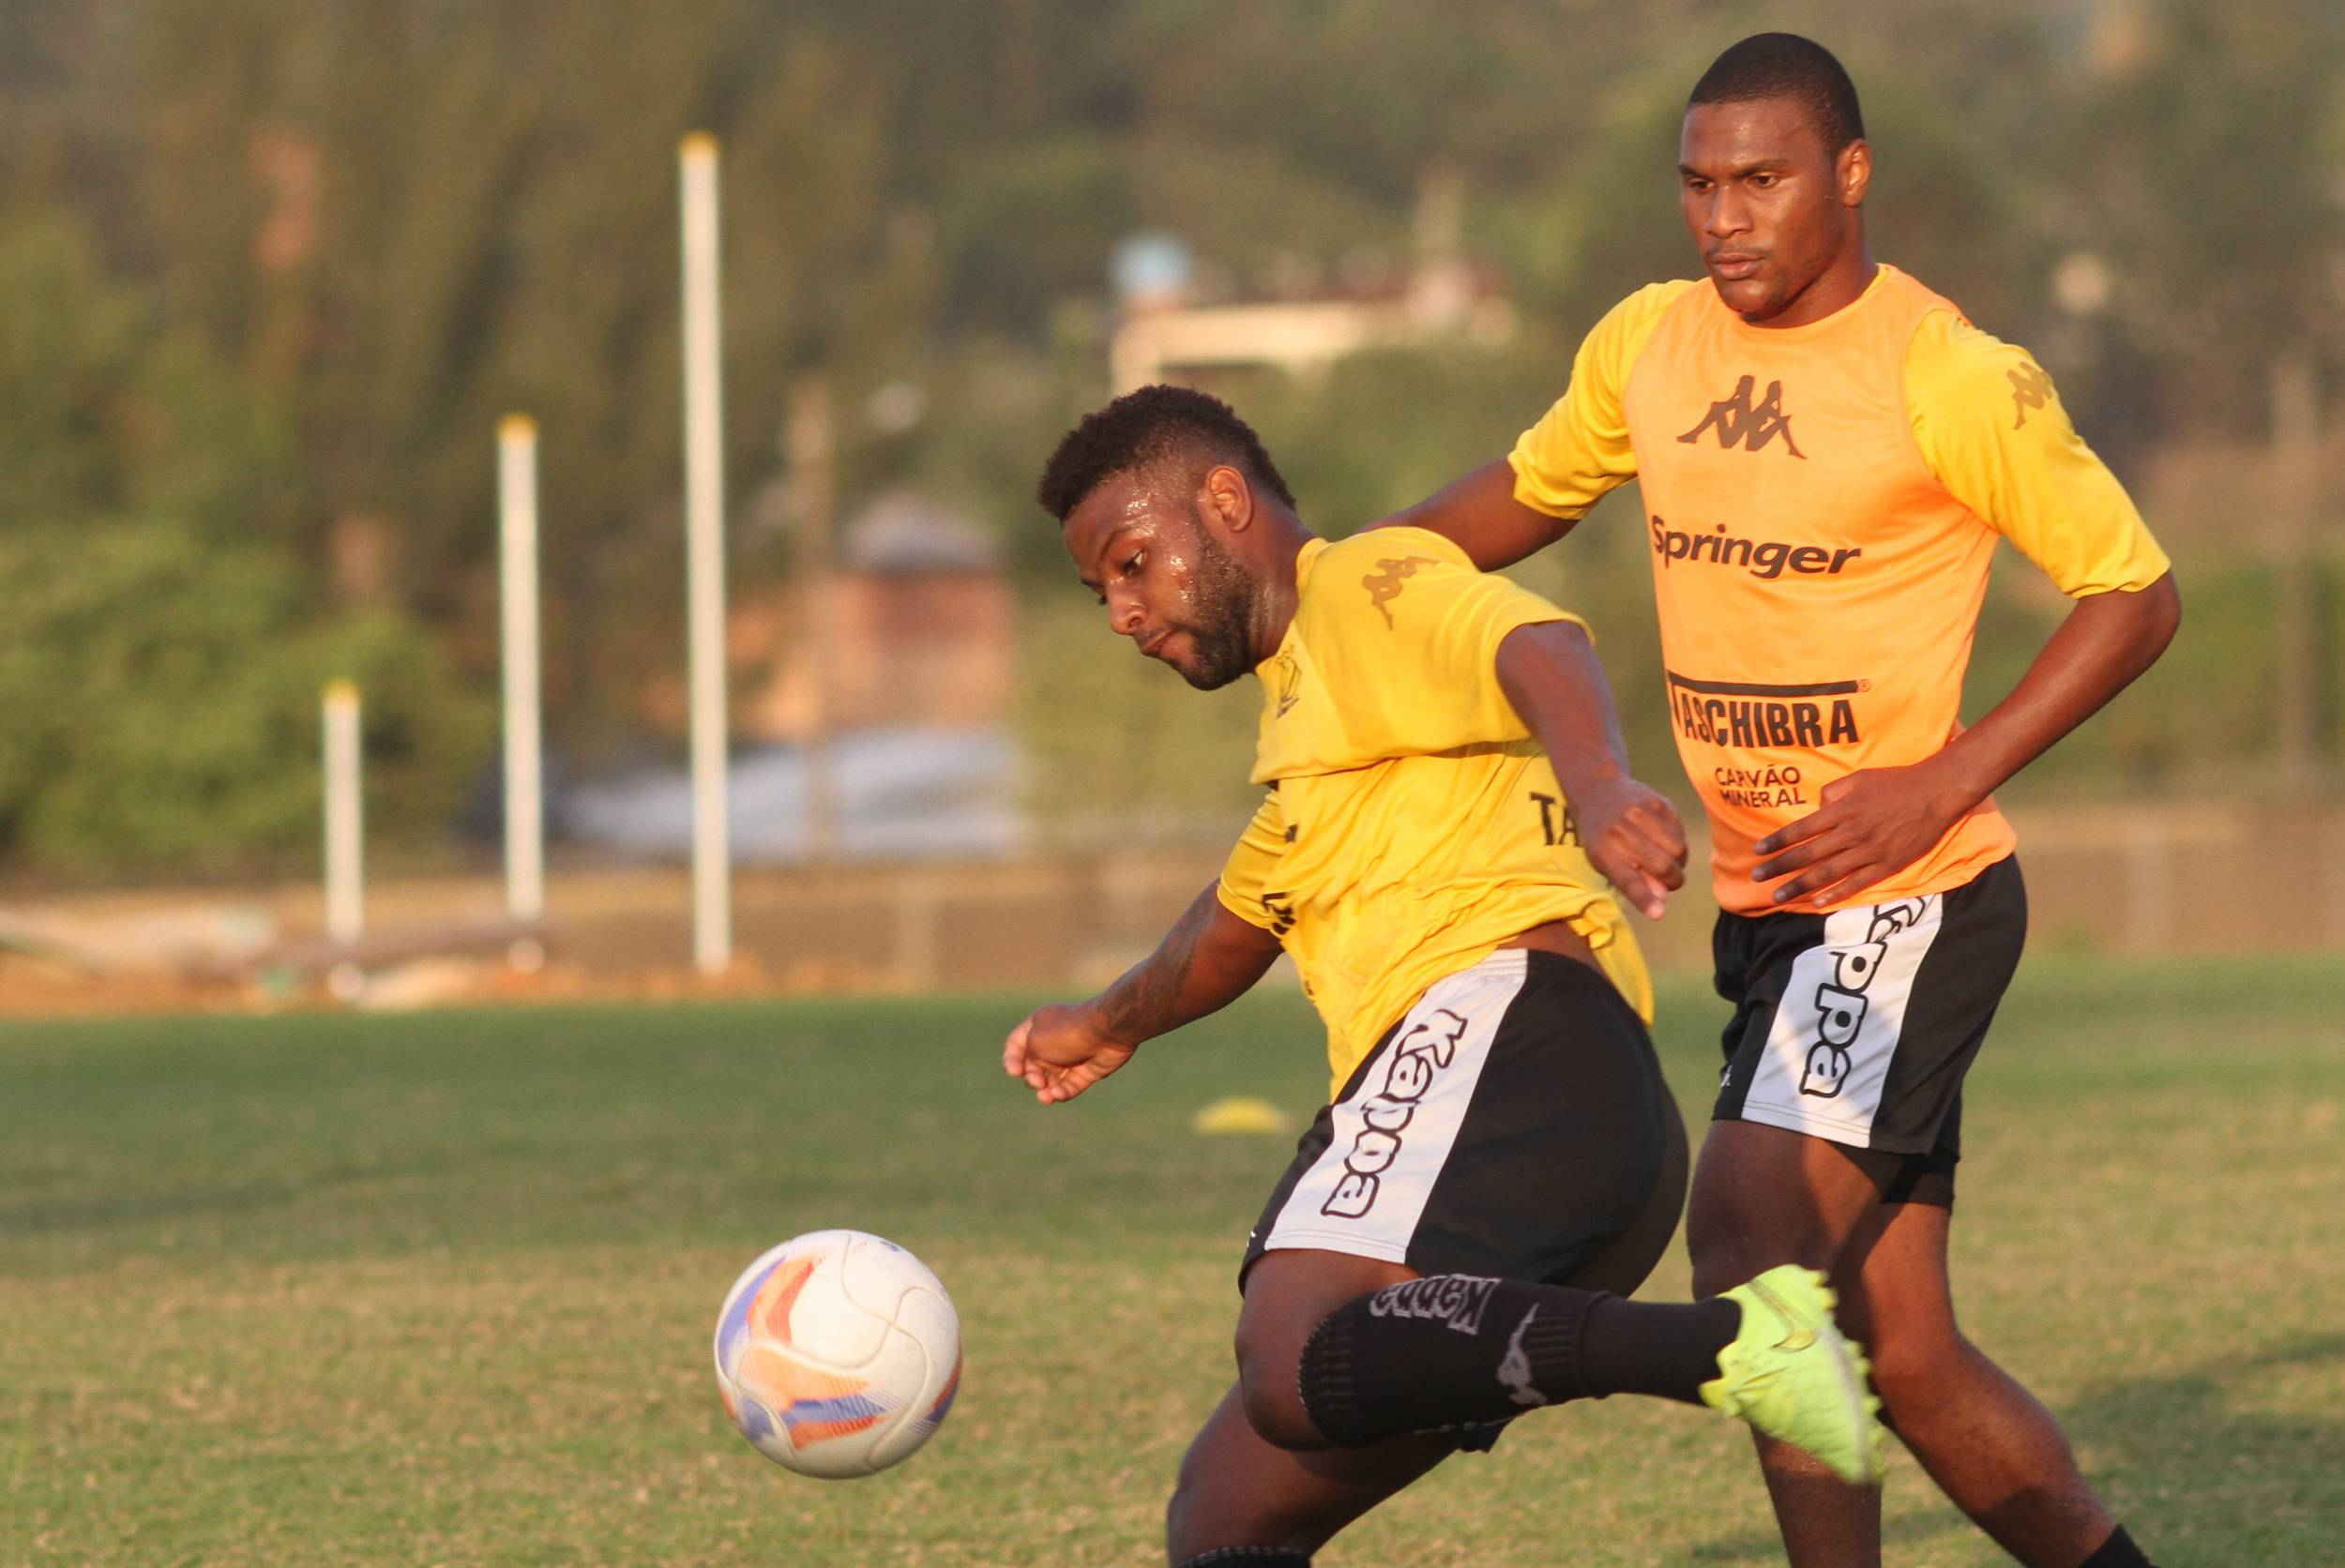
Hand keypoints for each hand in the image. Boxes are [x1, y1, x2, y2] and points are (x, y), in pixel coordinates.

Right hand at [1001, 1002, 1136, 1105]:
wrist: (1106, 1032)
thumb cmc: (1066, 1032)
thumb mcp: (1035, 1041)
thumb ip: (1028, 1058)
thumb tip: (1037, 1074)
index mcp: (1038, 1025)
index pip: (1016, 1044)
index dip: (1011, 1060)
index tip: (1014, 1072)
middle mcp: (1053, 1041)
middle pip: (1033, 1065)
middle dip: (1031, 1077)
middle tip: (1037, 1081)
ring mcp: (1070, 1057)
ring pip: (1051, 1080)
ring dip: (1045, 1091)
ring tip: (1045, 1097)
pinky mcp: (1086, 1071)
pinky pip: (1069, 1086)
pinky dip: (1062, 1093)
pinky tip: (1058, 1096)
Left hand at [1574, 777, 1686, 919]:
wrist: (1599, 792)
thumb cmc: (1603, 838)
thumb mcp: (1606, 863)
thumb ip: (1633, 884)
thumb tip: (1661, 903)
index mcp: (1605, 852)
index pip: (1628, 880)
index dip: (1644, 898)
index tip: (1658, 914)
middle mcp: (1622, 831)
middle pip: (1663, 867)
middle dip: (1673, 881)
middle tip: (1668, 881)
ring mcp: (1642, 814)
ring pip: (1679, 850)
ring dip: (1678, 863)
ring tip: (1664, 859)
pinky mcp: (1659, 802)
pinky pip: (1681, 833)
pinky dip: (1678, 842)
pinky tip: (1662, 839)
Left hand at [1750, 761, 1968, 907]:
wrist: (1935, 793)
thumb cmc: (1894, 782)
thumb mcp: (1858, 778)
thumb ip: (1832, 793)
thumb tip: (1816, 809)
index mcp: (1841, 811)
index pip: (1800, 829)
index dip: (1776, 842)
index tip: (1757, 852)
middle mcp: (1850, 833)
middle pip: (1807, 855)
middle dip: (1779, 868)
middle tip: (1756, 878)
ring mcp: (1868, 852)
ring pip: (1827, 873)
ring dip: (1799, 886)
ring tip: (1778, 897)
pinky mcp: (1886, 865)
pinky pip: (1856, 883)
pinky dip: (1835, 894)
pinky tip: (1817, 903)